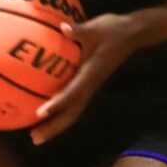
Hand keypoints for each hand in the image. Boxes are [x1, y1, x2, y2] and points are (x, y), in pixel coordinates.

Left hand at [30, 12, 139, 143]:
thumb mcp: (95, 27)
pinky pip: (74, 103)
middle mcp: (91, 84)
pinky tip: (48, 115)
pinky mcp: (90, 84)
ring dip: (56, 125)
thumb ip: (79, 31)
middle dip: (54, 127)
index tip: (39, 113)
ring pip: (73, 111)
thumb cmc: (112, 29)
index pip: (73, 92)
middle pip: (72, 112)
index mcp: (91, 73)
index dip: (57, 103)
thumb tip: (63, 28)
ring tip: (37, 136)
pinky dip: (61, 113)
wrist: (131, 34)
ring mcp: (91, 86)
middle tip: (34, 138)